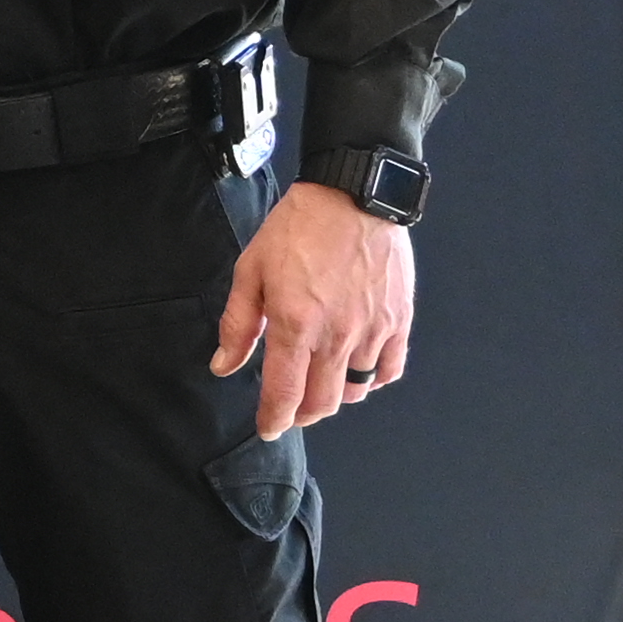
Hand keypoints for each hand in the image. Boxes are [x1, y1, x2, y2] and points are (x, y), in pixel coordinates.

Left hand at [213, 181, 416, 439]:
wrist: (353, 194)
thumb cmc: (298, 227)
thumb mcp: (252, 269)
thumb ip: (238, 323)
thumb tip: (224, 365)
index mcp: (295, 324)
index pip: (285, 394)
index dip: (274, 419)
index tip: (268, 427)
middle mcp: (336, 335)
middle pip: (321, 402)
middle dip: (302, 414)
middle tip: (291, 408)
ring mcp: (372, 330)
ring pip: (356, 390)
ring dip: (335, 396)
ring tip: (320, 382)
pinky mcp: (398, 320)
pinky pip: (389, 369)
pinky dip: (373, 379)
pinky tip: (357, 367)